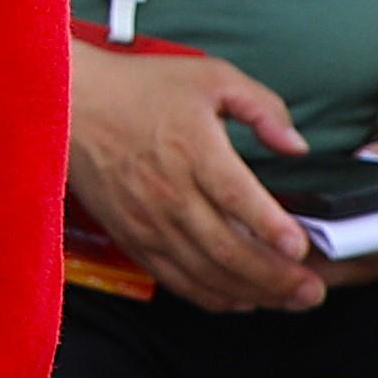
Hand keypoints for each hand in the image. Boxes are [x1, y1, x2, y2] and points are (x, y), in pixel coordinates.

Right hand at [65, 39, 327, 313]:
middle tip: (312, 290)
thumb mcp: (210, 77)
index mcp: (191, 147)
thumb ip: (262, 106)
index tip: (300, 246)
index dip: (270, 226)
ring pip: (205, 271)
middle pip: (227, 247)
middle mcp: (168, 190)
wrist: (64, 104)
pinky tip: (241, 299)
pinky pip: (174, 277)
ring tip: (290, 301)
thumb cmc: (137, 89)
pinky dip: (210, 295)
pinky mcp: (131, 235)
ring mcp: (147, 219)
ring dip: (252, 292)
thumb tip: (296, 146)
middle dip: (276, 276)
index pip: (235, 196)